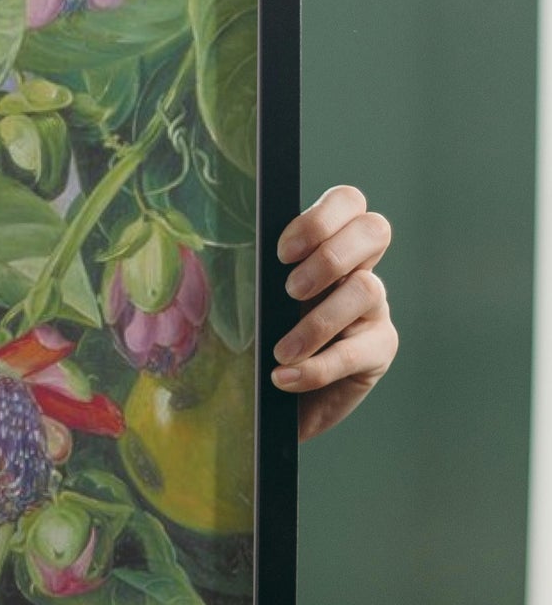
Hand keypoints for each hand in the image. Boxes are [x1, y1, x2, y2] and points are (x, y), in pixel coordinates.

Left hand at [271, 186, 396, 440]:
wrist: (271, 402)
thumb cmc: (256, 342)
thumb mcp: (253, 302)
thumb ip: (257, 276)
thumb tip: (225, 259)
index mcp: (327, 245)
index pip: (348, 202)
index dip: (321, 219)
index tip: (282, 253)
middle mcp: (358, 268)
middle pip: (374, 230)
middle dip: (330, 257)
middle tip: (290, 292)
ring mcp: (373, 308)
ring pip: (367, 289)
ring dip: (318, 322)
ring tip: (280, 351)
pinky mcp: (379, 349)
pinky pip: (358, 351)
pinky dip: (317, 367)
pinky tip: (284, 377)